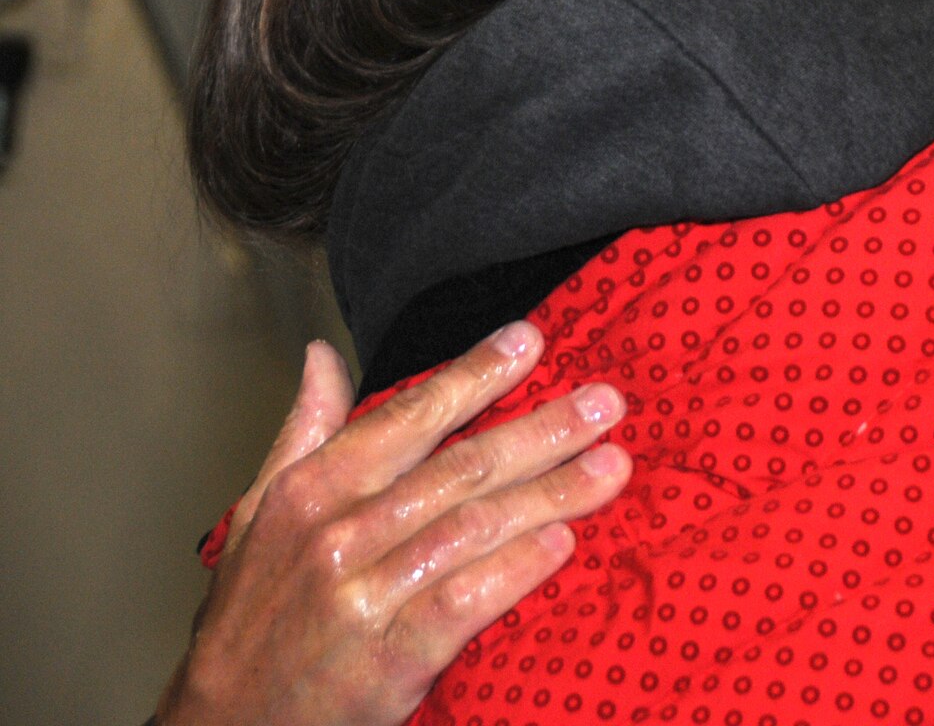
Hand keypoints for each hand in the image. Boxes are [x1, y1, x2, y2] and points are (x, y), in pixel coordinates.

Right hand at [155, 324, 631, 725]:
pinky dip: (515, 570)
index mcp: (312, 490)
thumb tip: (321, 356)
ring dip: (552, 494)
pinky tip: (563, 543)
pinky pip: (464, 603)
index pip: (408, 418)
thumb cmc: (254, 613)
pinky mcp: (389, 659)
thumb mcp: (259, 514)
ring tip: (614, 467)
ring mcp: (365, 597)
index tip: (531, 339)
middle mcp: (338, 535)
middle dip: (543, 431)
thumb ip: (303, 432)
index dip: (474, 375)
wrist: (226, 722)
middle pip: (461, 469)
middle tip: (607, 403)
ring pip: (474, 528)